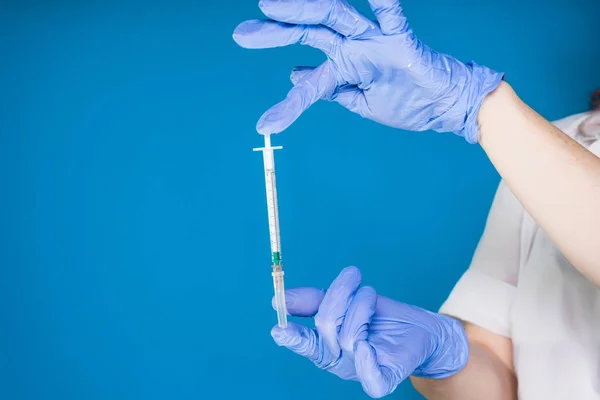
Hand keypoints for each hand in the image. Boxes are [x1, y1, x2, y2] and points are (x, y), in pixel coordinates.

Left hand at [233, 0, 503, 142]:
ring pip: (334, 17)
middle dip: (275, 33)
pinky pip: (390, 16)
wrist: (443, 106)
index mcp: (344, 66)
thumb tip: (294, 76)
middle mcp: (353, 48)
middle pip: (309, 33)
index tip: (265, 123)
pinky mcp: (401, 41)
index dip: (285, 101)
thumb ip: (329, 87)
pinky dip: (380, 2)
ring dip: (302, 10)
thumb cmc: (405, 101)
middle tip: (240, 34)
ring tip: (270, 5)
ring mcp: (374, 42)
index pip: (306, 77)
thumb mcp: (359, 101)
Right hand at [270, 267, 468, 397]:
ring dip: (362, 304)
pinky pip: (372, 378)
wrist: (420, 329)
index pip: (303, 343)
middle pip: (326, 326)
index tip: (279, 327)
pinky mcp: (385, 378)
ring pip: (350, 337)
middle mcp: (338, 360)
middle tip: (353, 277)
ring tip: (371, 297)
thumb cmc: (380, 317)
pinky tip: (367, 346)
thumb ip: (313, 301)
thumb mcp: (345, 302)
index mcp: (325, 345)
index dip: (291, 337)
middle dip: (341, 295)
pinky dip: (366, 362)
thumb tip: (280, 300)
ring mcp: (360, 370)